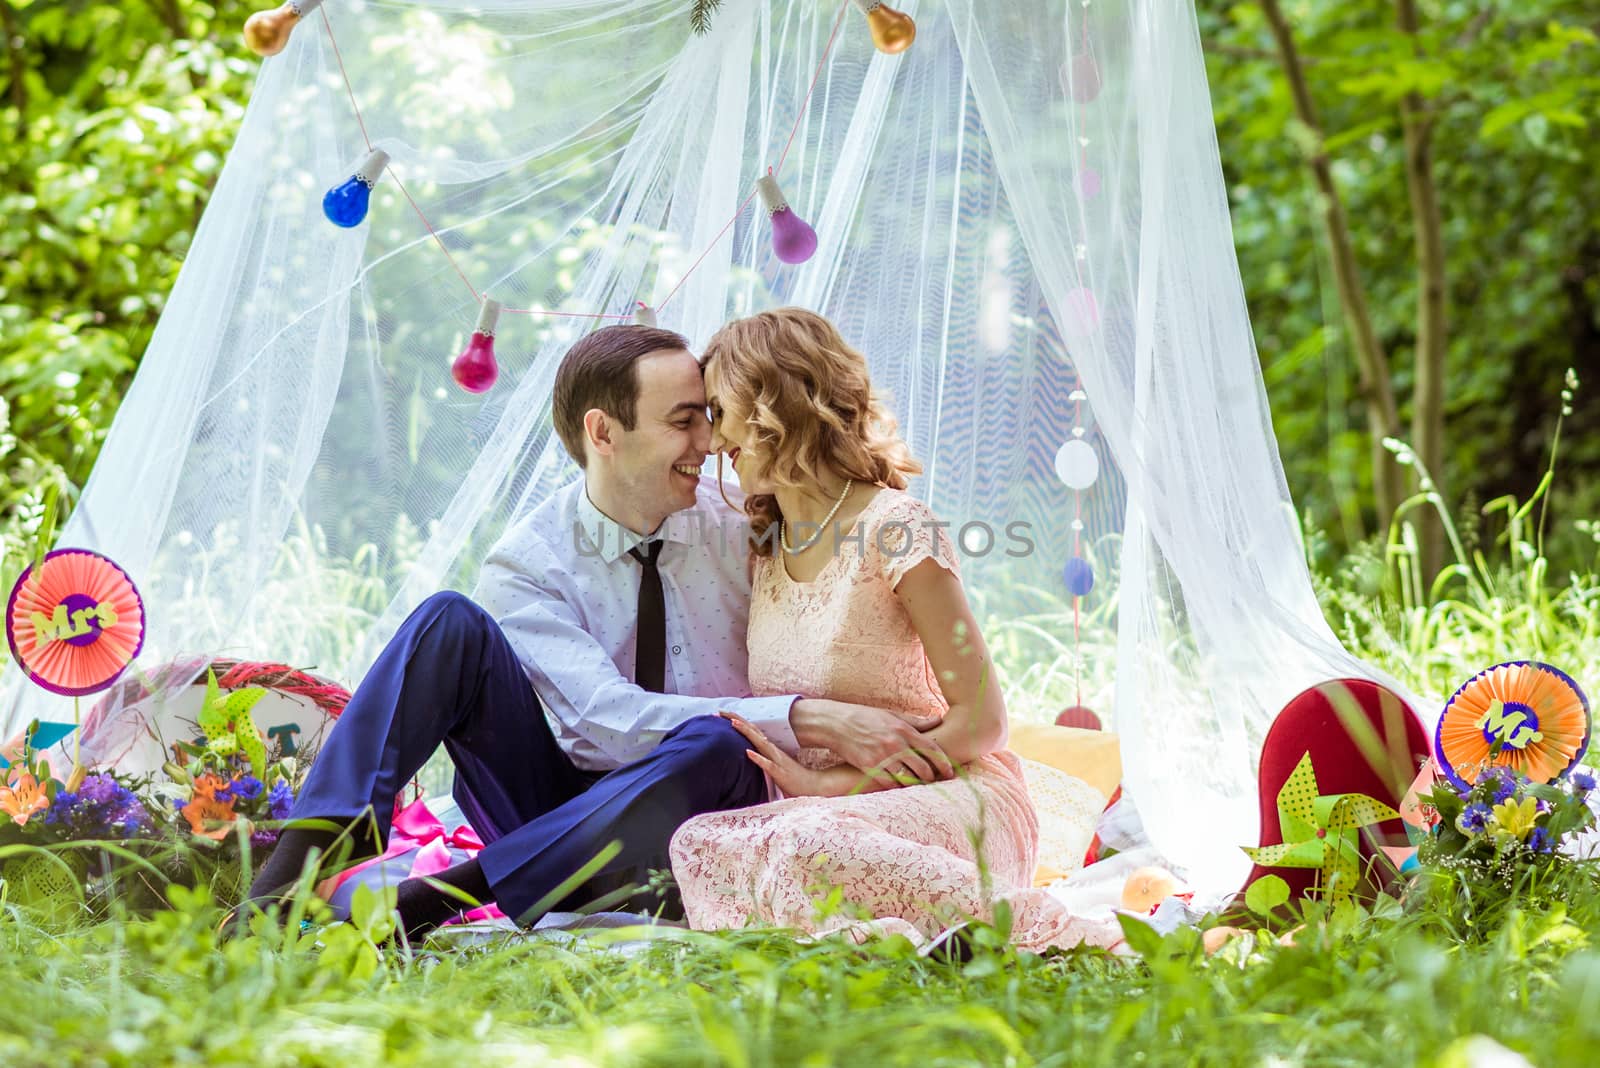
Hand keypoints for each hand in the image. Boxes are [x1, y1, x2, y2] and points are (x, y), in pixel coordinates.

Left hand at [719, 713, 825, 796]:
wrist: (813, 785)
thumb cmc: (792, 777)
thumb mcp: (774, 764)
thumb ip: (764, 757)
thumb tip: (750, 752)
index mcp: (769, 748)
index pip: (751, 731)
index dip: (737, 721)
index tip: (721, 714)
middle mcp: (772, 750)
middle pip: (752, 731)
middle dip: (736, 720)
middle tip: (719, 711)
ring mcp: (777, 760)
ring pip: (760, 743)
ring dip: (746, 732)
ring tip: (732, 723)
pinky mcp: (780, 773)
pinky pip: (768, 765)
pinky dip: (758, 758)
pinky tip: (748, 753)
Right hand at [789, 698, 953, 783]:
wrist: (837, 724)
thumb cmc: (865, 718)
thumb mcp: (891, 715)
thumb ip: (916, 721)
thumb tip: (938, 720)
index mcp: (902, 729)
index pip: (931, 749)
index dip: (943, 762)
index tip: (950, 772)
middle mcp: (894, 744)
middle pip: (922, 768)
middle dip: (932, 777)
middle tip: (935, 781)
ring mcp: (881, 757)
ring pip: (907, 778)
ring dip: (915, 784)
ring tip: (919, 785)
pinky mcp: (869, 768)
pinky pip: (889, 783)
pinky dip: (897, 786)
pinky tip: (900, 785)